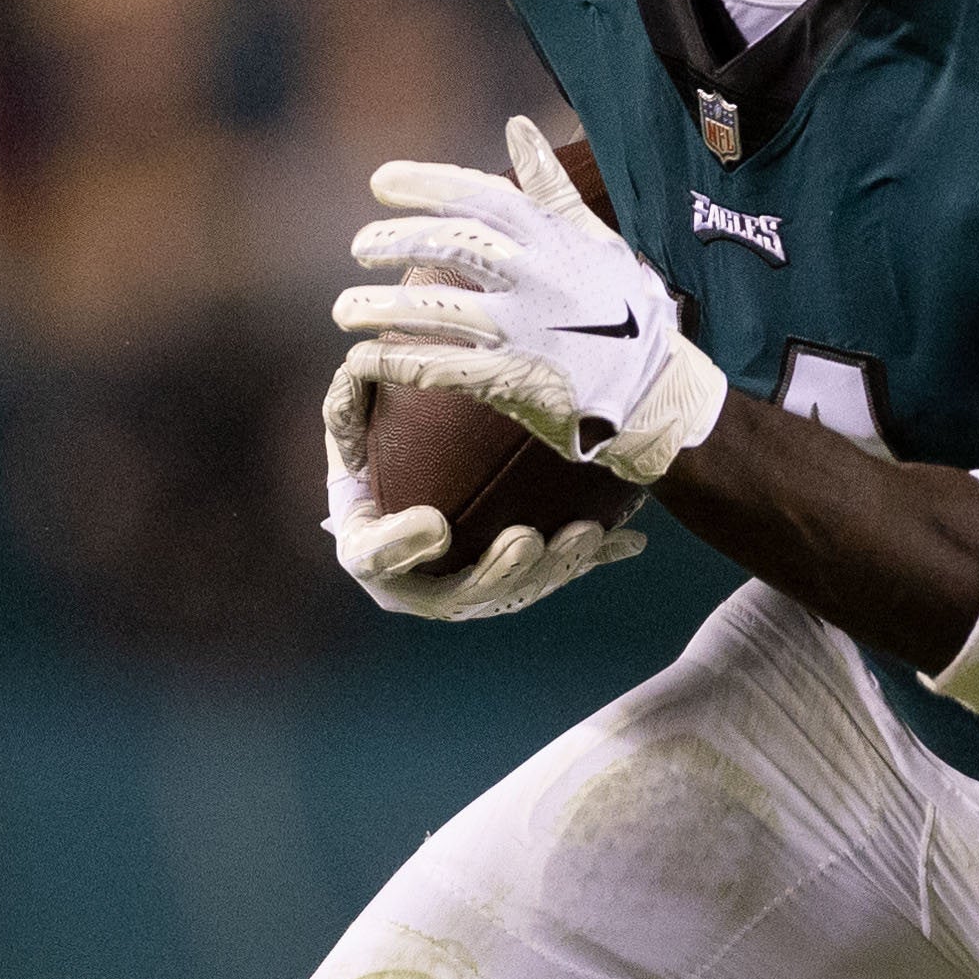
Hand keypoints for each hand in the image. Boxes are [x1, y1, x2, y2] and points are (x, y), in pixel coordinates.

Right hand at [320, 339, 648, 620]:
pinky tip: (632, 541)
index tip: (434, 524)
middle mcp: (422, 583)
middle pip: (461, 595)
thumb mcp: (355, 417)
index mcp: (372, 549)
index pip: (375, 561)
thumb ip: (346, 407)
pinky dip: (597, 555)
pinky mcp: (522, 580)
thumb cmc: (385, 438)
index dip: (400, 550)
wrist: (430, 464)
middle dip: (500, 575)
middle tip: (527, 541)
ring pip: (519, 591)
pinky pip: (560, 572)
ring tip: (585, 534)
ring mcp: (474, 588)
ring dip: (557, 568)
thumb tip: (350, 382)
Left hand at [334, 116, 727, 484]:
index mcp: (554, 238)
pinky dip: (395, 363)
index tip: (381, 183)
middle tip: (359, 248)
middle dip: (396, 242)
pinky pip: (440, 368)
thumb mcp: (595, 237)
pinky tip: (363, 361)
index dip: (426, 184)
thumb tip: (517, 127)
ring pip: (435, 310)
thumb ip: (549, 186)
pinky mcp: (513, 380)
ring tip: (344, 310)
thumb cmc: (625, 310)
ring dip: (379, 310)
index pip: (480, 196)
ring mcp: (523, 331)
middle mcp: (536, 278)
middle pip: (451, 246)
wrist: (656, 392)